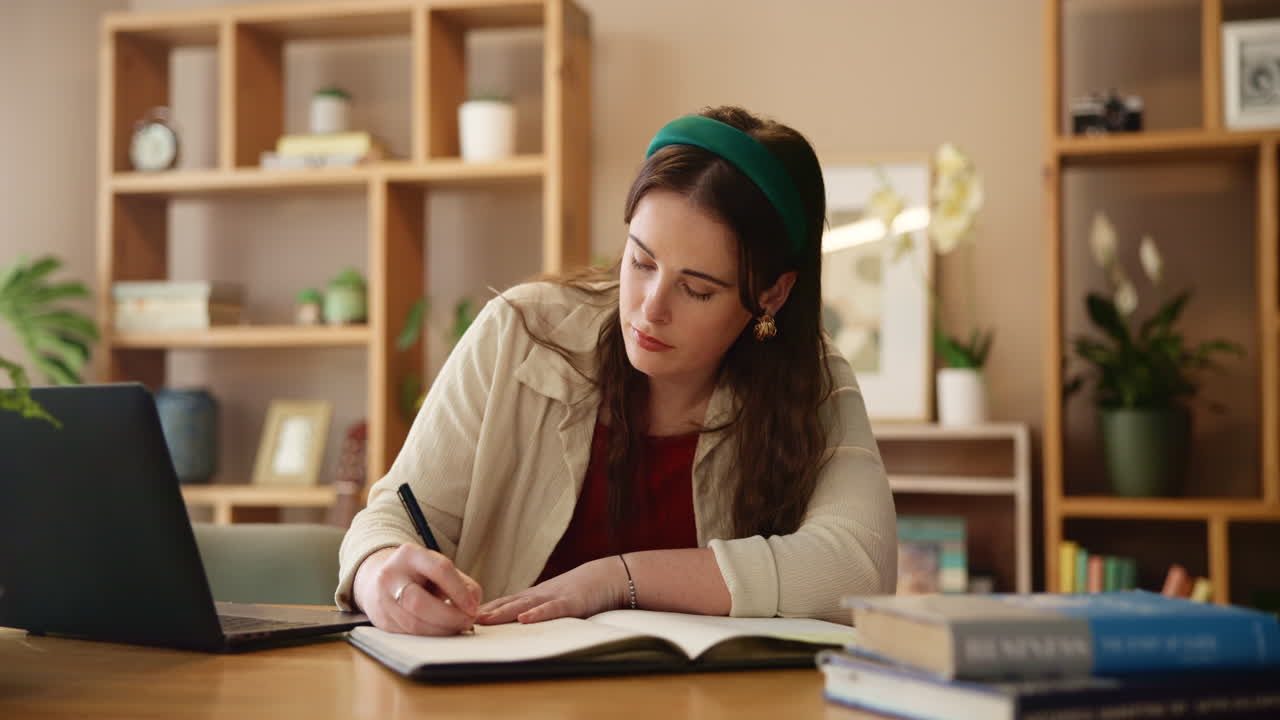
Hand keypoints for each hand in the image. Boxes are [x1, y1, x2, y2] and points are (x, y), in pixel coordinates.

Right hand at [352, 544, 482, 635]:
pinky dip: (430, 636)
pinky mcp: (382, 621)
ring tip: (457, 627)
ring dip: (441, 630)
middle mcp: (391, 576)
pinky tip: (442, 631)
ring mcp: (382, 600)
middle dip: (448, 617)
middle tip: (467, 621)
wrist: (379, 580)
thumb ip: (461, 583)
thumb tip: (473, 606)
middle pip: (419, 602)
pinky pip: (409, 634)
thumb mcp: (438, 568)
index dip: (459, 591)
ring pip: (413, 623)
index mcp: (409, 555)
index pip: (439, 570)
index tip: (473, 607)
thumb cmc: (417, 575)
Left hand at [475, 555, 626, 624]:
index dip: (482, 609)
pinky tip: (524, 619)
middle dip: (484, 612)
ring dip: (502, 613)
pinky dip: (538, 614)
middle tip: (461, 619)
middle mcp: (539, 595)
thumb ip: (536, 610)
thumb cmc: (582, 590)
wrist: (609, 576)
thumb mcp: (554, 600)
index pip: (503, 602)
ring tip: (482, 620)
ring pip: (524, 605)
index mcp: (534, 596)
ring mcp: (554, 597)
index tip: (459, 615)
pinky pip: (552, 609)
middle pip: (507, 603)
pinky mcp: (572, 602)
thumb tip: (516, 623)